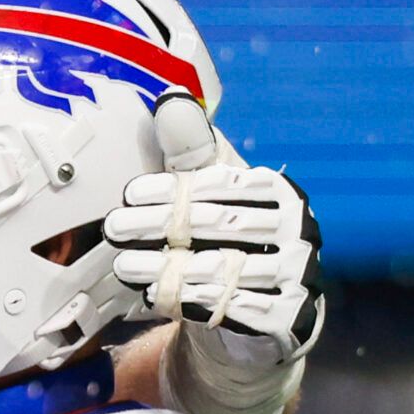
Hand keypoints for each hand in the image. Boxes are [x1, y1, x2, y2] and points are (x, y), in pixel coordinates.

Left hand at [106, 93, 325, 366]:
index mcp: (278, 191)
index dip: (172, 189)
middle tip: (114, 229)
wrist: (255, 314)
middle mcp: (297, 229)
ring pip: (225, 268)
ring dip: (168, 268)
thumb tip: (170, 96)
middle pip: (220, 224)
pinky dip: (192, 302)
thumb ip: (189, 150)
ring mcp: (298, 274)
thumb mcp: (207, 193)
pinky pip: (234, 309)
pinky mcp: (291, 317)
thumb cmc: (225, 241)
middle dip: (160, 227)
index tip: (129, 195)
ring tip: (125, 266)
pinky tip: (156, 298)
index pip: (222, 185)